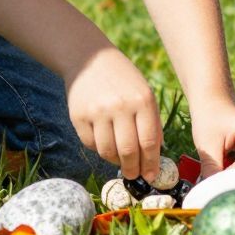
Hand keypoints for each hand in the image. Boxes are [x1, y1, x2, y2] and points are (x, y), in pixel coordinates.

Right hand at [64, 44, 162, 179]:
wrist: (90, 59)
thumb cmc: (123, 79)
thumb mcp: (145, 93)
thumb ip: (152, 122)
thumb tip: (156, 154)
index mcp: (142, 100)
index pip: (149, 141)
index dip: (150, 163)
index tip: (150, 175)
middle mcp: (120, 106)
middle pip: (128, 151)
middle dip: (133, 169)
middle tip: (134, 175)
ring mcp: (97, 112)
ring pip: (107, 152)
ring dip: (115, 161)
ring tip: (120, 159)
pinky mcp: (78, 116)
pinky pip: (90, 144)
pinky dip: (99, 149)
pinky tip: (105, 143)